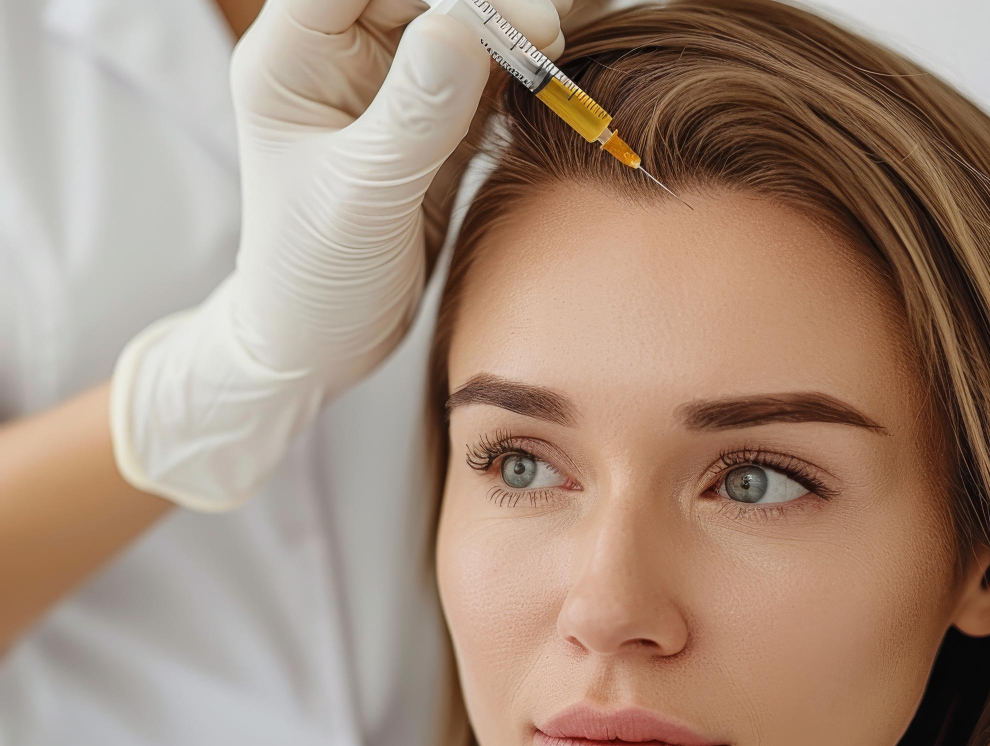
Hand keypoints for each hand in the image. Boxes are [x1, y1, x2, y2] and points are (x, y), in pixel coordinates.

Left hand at [110, 0, 574, 509]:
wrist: (320, 340)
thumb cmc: (312, 276)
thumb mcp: (360, 198)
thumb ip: (412, 115)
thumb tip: (462, 27)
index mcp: (293, 57)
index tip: (502, 11)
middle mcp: (340, 59)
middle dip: (488, 5)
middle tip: (550, 31)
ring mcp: (389, 90)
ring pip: (461, 30)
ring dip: (514, 31)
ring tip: (569, 41)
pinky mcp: (431, 126)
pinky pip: (483, 81)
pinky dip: (521, 76)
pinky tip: (556, 74)